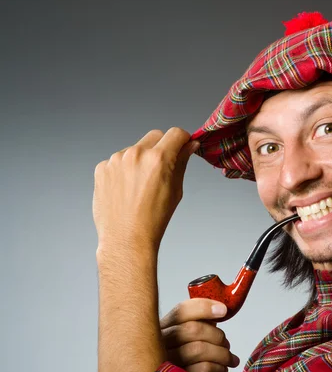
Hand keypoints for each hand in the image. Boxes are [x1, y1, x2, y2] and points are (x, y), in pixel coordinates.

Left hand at [93, 128, 198, 257]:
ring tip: (141, 184)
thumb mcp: (176, 190)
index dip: (183, 139)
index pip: (176, 133)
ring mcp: (116, 160)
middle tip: (163, 167)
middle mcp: (136, 154)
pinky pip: (119, 160)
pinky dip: (125, 169)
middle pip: (155, 136)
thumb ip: (182, 163)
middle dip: (163, 146)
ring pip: (136, 148)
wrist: (126, 238)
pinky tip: (127, 188)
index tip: (183, 145)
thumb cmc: (153, 220)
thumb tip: (189, 146)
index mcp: (158, 159)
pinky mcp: (102, 168)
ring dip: (142, 159)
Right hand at [161, 299, 240, 371]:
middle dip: (217, 336)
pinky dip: (219, 368)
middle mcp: (158, 343)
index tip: (223, 310)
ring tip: (229, 359)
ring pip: (199, 349)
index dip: (204, 307)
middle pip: (192, 329)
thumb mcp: (186, 338)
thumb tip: (219, 311)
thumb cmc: (183, 360)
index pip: (181, 310)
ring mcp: (165, 362)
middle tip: (226, 344)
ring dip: (222, 353)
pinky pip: (203, 369)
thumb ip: (198, 323)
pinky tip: (222, 369)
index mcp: (163, 327)